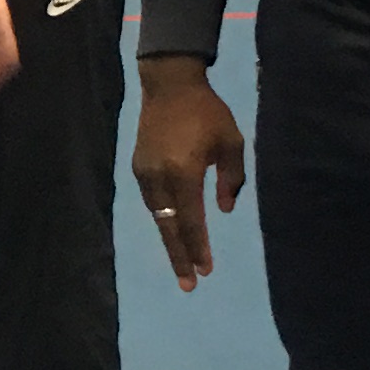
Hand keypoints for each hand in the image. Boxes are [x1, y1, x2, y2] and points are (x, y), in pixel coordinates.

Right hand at [131, 56, 246, 290]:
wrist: (169, 84)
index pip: (192, 221)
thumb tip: (224, 211)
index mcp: (184, 172)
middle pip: (169, 228)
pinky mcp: (138, 167)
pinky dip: (163, 219)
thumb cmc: (207, 111)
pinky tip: (173, 228)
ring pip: (158, 217)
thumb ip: (232, 178)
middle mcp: (159, 178)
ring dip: (171, 240)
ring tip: (183, 262)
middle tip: (189, 286)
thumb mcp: (232, 142)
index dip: (199, 248)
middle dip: (180, 258)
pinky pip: (152, 202)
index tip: (206, 271)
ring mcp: (144, 174)